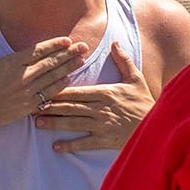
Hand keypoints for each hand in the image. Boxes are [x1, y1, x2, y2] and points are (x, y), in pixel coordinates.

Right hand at [0, 24, 86, 137]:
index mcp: (10, 64)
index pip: (37, 51)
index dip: (54, 45)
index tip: (67, 40)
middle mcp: (21, 76)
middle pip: (50, 63)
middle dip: (69, 53)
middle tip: (84, 46)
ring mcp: (26, 92)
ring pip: (52, 77)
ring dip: (69, 68)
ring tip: (82, 59)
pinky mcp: (28, 105)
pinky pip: (48, 94)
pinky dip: (59, 86)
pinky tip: (69, 79)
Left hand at [36, 44, 153, 152]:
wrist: (157, 125)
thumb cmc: (145, 102)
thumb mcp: (136, 79)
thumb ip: (123, 61)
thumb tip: (115, 43)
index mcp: (104, 92)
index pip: (76, 91)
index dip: (57, 90)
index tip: (42, 89)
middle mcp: (99, 108)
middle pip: (69, 106)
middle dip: (49, 106)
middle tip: (32, 106)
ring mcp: (101, 125)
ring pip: (72, 123)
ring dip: (54, 123)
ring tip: (38, 123)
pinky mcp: (105, 140)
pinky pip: (84, 142)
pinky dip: (70, 144)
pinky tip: (56, 146)